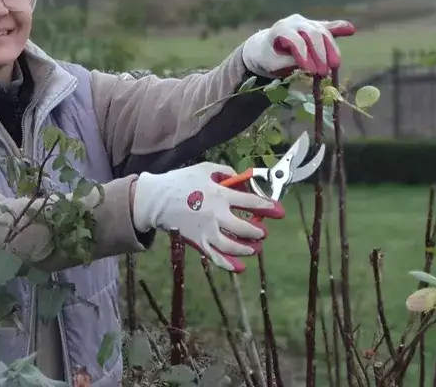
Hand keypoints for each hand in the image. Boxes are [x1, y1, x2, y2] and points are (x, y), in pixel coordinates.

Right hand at [131, 162, 285, 272]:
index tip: (279, 211)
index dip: (269, 207)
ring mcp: (206, 231)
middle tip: (263, 231)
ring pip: (232, 246)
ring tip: (254, 247)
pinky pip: (215, 257)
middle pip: (245, 228)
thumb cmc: (181, 181)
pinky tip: (240, 267)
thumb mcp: (206, 169)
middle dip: (259, 231)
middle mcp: (216, 215)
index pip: (251, 203)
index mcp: (220, 195)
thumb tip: (243, 180)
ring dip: (247, 248)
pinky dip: (228, 264)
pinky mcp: (197, 241)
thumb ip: (227, 173)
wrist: (156, 199)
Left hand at [242, 13, 355, 77]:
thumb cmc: (268, 57)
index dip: (304, 56)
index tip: (311, 71)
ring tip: (335, 66)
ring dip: (331, 49)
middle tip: (324, 72)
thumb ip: (289, 62)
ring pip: (323, 32)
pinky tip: (351, 29)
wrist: (264, 46)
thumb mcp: (272, 63)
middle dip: (320, 54)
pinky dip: (339, 28)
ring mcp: (307, 22)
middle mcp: (294, 22)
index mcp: (281, 29)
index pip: (296, 41)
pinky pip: (329, 27)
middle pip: (313, 34)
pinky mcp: (316, 26)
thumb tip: (308, 66)